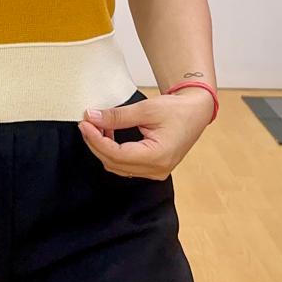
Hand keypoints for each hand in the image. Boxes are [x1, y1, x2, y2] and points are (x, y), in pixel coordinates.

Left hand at [77, 89, 214, 179]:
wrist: (196, 112)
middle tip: (86, 122)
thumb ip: (117, 116)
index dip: (96, 140)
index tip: (85, 123)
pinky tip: (108, 134)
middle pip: (114, 163)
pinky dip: (113, 151)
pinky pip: (126, 165)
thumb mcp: (145, 109)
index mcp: (157, 157)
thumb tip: (93, 117)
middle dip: (96, 143)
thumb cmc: (177, 110)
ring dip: (103, 148)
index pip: (116, 154)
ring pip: (118, 166)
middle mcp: (156, 169)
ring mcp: (155, 172)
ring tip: (96, 126)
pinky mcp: (153, 168)